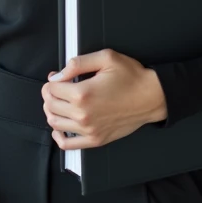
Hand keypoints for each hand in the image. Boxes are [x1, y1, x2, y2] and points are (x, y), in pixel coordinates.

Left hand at [41, 49, 167, 150]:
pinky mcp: (95, 140)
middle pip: (50, 105)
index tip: (57, 77)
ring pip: (55, 123)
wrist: (151, 97)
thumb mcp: (106, 58)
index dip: (52, 80)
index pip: (51, 89)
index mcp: (82, 93)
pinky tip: (61, 127)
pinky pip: (67, 145)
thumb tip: (57, 76)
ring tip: (60, 103)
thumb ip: (78, 64)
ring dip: (52, 112)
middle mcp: (83, 114)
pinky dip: (58, 136)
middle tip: (57, 88)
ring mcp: (88, 130)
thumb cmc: (132, 77)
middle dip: (50, 95)